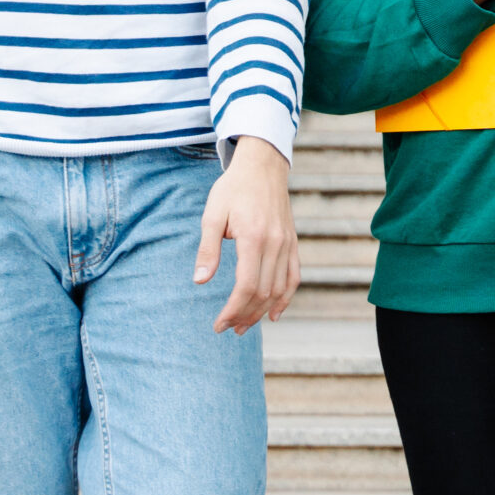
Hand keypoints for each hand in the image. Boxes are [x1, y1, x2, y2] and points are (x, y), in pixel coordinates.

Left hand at [195, 137, 298, 334]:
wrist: (262, 166)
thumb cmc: (233, 189)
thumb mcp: (212, 215)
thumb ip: (208, 250)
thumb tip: (200, 282)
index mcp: (254, 237)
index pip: (246, 285)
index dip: (232, 309)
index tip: (218, 324)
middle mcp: (275, 243)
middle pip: (263, 292)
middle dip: (244, 315)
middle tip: (227, 328)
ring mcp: (287, 243)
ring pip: (279, 288)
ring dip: (262, 311)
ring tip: (244, 326)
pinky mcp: (292, 242)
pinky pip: (294, 276)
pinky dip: (286, 298)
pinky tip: (274, 314)